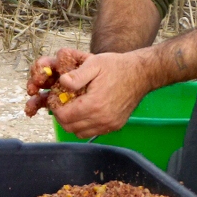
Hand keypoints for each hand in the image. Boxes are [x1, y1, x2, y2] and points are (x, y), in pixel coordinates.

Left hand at [35, 50, 150, 137]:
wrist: (140, 74)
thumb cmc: (116, 67)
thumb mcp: (94, 63)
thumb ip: (76, 75)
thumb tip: (62, 82)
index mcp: (94, 105)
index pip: (64, 117)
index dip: (55, 108)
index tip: (55, 99)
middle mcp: (102, 119)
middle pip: (70, 127)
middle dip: (61, 116)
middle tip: (62, 103)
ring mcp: (110, 124)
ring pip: (80, 133)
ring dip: (72, 123)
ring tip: (73, 107)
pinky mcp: (115, 126)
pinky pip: (93, 132)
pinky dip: (85, 126)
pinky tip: (86, 112)